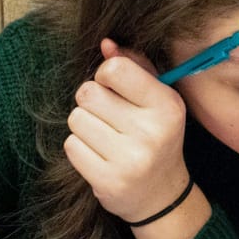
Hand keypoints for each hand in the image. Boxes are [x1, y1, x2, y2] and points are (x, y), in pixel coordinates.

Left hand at [64, 38, 191, 222]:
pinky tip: (99, 155)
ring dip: (84, 125)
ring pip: (76, 119)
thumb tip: (105, 44)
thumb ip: (134, 67)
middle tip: (109, 117)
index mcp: (167, 106)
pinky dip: (80, 148)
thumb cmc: (155, 137)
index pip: (114, 70)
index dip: (105, 75)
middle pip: (88, 93)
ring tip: (105, 137)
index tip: (114, 89)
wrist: (161, 195)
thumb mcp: (157, 100)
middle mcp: (152, 132)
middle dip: (91, 102)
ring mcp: (130, 160)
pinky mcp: (108, 181)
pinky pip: (71, 146)